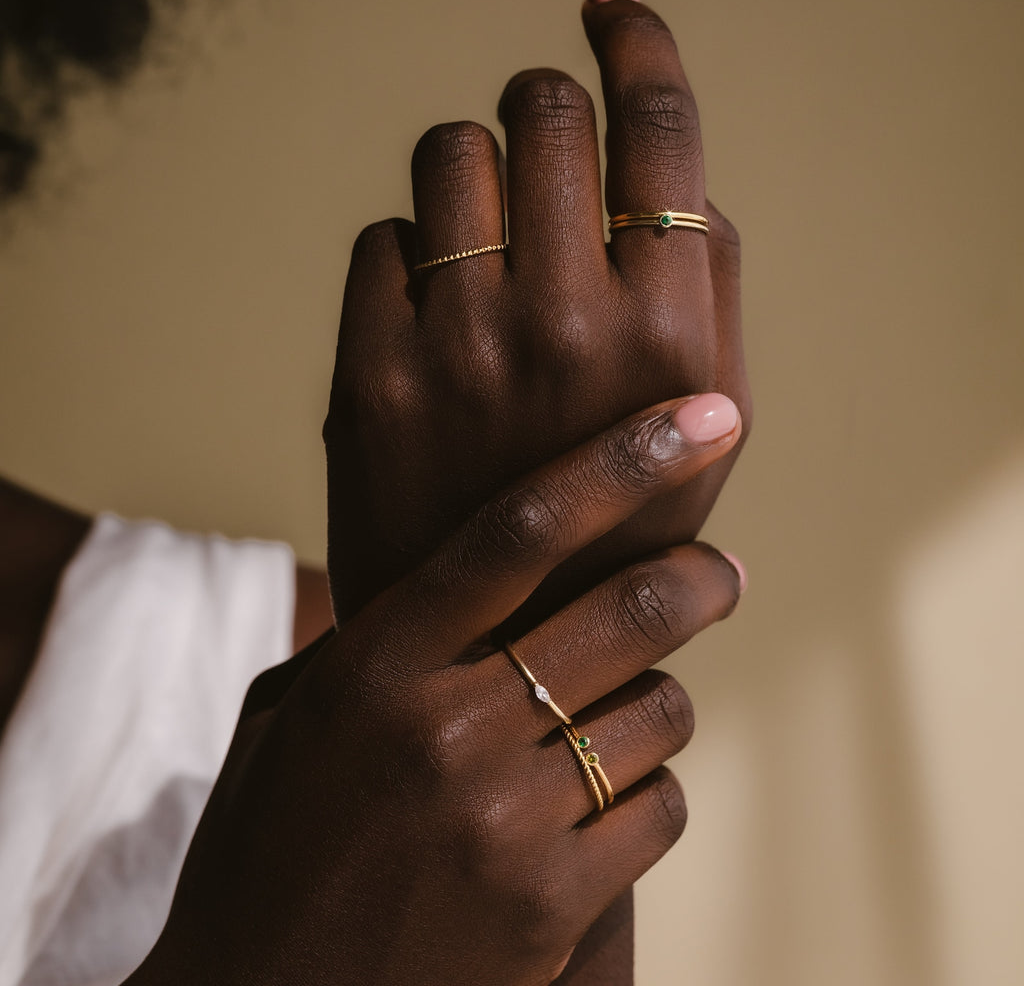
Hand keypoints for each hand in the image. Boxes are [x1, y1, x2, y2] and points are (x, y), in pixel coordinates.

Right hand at [127, 399, 742, 985]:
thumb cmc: (272, 852)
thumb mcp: (292, 724)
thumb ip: (377, 646)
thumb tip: (463, 582)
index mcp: (376, 666)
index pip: (519, 529)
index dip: (623, 460)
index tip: (704, 418)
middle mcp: (446, 728)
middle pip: (626, 613)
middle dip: (699, 579)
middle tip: (720, 571)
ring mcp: (504, 821)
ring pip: (659, 714)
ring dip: (662, 698)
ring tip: (632, 709)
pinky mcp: (552, 906)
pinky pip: (660, 808)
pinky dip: (652, 788)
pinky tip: (610, 796)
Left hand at [326, 0, 748, 624]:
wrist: (502, 637)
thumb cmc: (616, 518)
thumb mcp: (707, 420)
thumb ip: (705, 287)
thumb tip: (670, 171)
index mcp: (670, 331)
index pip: (659, 125)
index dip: (639, 42)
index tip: (613, 9)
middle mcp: (567, 322)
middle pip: (544, 111)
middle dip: (546, 112)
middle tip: (546, 153)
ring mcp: (458, 344)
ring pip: (449, 152)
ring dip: (473, 174)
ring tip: (487, 239)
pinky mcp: (369, 373)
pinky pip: (381, 237)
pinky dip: (410, 258)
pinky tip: (434, 317)